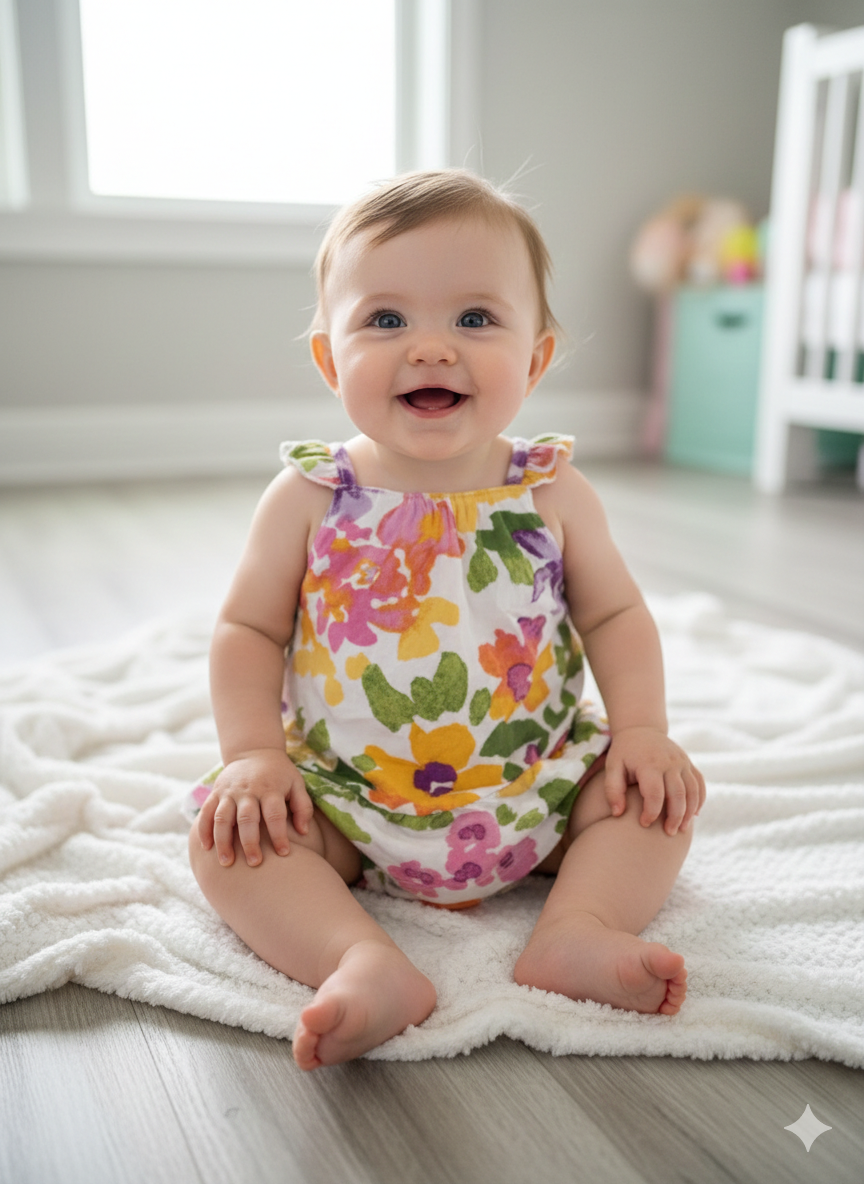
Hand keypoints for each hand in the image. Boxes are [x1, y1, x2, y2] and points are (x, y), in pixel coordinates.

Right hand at [195, 748, 313, 866]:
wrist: (254, 751)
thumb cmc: (279, 773)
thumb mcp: (297, 783)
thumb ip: (303, 806)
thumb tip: (304, 832)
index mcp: (270, 789)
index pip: (275, 814)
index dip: (279, 834)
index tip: (283, 854)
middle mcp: (248, 790)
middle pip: (247, 818)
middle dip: (249, 842)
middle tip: (254, 863)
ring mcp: (229, 792)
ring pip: (223, 817)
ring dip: (223, 841)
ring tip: (226, 862)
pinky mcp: (216, 792)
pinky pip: (207, 812)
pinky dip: (204, 830)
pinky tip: (206, 848)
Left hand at [604, 727, 704, 835]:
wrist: (641, 729)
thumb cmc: (624, 752)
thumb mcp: (612, 767)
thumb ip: (612, 790)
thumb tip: (618, 814)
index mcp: (649, 764)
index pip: (655, 794)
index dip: (651, 812)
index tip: (644, 824)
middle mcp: (669, 762)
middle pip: (678, 794)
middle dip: (675, 817)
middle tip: (669, 833)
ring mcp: (682, 762)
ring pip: (693, 790)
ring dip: (690, 812)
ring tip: (681, 828)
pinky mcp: (689, 763)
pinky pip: (699, 783)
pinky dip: (699, 800)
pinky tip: (693, 814)